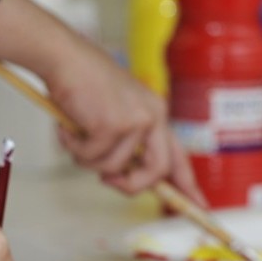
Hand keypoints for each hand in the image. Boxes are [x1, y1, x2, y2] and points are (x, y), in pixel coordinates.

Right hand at [0, 0, 205, 205]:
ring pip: (114, 167)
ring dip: (88, 161)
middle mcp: (152, 117)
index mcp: (156, 114)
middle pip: (157, 170)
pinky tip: (66, 128)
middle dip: (133, 186)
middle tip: (110, 182)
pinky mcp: (111, 125)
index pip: (178, 156)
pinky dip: (73, 149)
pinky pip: (91, 157)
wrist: (63, 55)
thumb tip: (125, 176)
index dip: (188, 184)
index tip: (198, 205)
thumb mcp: (116, 112)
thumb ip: (127, 142)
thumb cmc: (84, 83)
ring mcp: (134, 122)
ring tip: (74, 138)